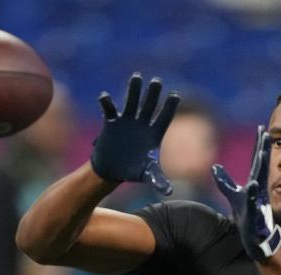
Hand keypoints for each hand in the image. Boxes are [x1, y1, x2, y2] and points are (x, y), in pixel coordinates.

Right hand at [90, 73, 179, 194]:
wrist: (114, 169)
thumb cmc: (134, 170)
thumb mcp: (147, 174)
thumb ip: (157, 180)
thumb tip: (168, 192)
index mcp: (154, 134)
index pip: (164, 118)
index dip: (169, 107)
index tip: (175, 95)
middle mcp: (142, 124)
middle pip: (149, 106)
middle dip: (153, 94)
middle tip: (156, 81)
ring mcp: (127, 121)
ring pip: (132, 102)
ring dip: (134, 91)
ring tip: (136, 77)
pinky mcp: (112, 123)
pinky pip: (110, 110)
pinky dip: (107, 103)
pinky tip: (104, 97)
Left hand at [212, 126, 280, 259]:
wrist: (255, 237)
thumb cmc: (246, 215)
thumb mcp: (233, 195)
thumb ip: (225, 181)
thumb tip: (214, 167)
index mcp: (255, 182)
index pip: (257, 160)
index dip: (258, 144)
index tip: (261, 127)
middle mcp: (259, 188)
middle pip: (260, 165)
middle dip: (263, 148)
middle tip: (266, 132)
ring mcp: (259, 200)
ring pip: (260, 180)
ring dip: (262, 166)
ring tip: (263, 151)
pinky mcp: (256, 213)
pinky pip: (254, 202)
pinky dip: (253, 193)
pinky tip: (253, 184)